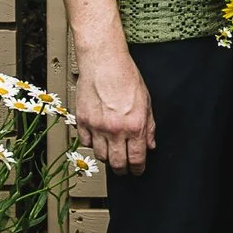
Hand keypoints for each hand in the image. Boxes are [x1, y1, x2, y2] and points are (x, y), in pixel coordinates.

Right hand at [75, 47, 154, 174]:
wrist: (103, 62)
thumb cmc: (125, 76)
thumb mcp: (146, 102)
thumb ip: (149, 127)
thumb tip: (150, 145)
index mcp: (135, 126)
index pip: (136, 159)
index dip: (138, 169)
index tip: (137, 171)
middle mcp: (115, 129)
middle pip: (117, 163)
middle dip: (122, 170)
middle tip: (124, 169)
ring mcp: (97, 127)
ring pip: (100, 156)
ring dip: (107, 158)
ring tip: (111, 153)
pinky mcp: (82, 121)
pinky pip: (85, 142)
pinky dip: (91, 143)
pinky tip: (97, 138)